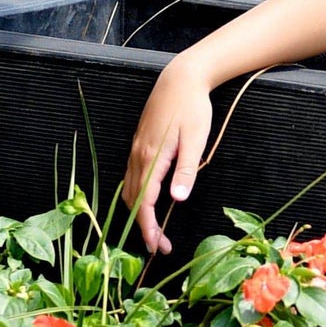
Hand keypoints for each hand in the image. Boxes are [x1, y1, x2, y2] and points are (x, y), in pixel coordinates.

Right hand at [121, 59, 212, 255]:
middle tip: (160, 248)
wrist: (180, 79)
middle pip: (134, 201)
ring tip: (155, 231)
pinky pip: (132, 177)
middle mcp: (138, 156)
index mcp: (152, 158)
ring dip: (139, 213)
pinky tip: (148, 204)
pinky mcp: (139, 144)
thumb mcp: (195, 140)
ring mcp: (136, 150)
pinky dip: (137, 197)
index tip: (157, 248)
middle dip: (143, 227)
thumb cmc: (192, 108)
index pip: (145, 203)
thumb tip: (177, 199)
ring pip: (129, 190)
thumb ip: (186, 170)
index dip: (149, 228)